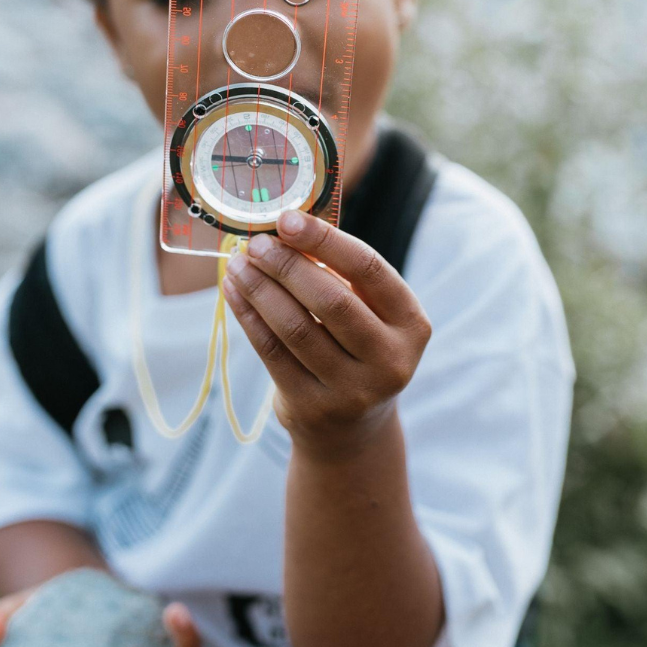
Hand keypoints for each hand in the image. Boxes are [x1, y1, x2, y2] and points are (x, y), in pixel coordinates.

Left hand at [222, 209, 432, 458]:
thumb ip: (341, 275)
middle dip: (287, 265)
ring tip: (238, 265)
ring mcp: (353, 390)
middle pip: (331, 300)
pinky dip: (249, 317)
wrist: (353, 428)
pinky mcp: (314, 408)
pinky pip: (273, 353)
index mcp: (411, 324)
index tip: (287, 218)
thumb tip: (285, 229)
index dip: (325, 239)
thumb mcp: (368, 313)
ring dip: (260, 289)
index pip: (369, 269)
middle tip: (256, 243)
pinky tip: (234, 294)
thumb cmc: (356, 347)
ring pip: (297, 328)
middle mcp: (391, 360)